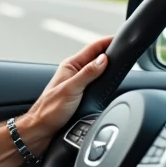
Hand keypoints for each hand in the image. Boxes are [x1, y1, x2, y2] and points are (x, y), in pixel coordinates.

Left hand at [16, 35, 114, 149]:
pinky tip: (108, 82)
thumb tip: (103, 59)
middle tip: (125, 50)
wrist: (41, 128)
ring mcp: (77, 83)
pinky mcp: (79, 94)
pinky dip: (103, 80)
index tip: (120, 38)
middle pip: (96, 58)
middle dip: (110, 52)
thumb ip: (88, 73)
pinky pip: (95, 82)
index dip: (107, 42)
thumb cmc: (49, 110)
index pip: (93, 48)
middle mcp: (74, 72)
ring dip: (107, 67)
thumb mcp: (71, 89)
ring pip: (96, 71)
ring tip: (120, 62)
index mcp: (70, 66)